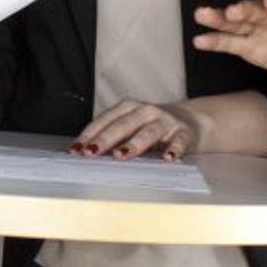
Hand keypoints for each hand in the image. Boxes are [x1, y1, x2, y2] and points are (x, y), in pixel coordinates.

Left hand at [70, 100, 199, 160]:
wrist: (188, 120)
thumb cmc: (151, 127)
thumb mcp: (131, 128)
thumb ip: (113, 138)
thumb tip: (87, 153)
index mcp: (127, 108)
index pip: (105, 120)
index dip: (90, 135)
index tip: (77, 149)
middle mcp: (145, 111)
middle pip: (123, 125)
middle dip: (106, 139)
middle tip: (92, 152)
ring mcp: (164, 120)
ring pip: (148, 132)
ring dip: (134, 144)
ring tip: (122, 154)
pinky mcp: (182, 132)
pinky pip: (178, 140)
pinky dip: (174, 149)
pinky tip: (168, 158)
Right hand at [192, 0, 266, 80]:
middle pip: (256, 4)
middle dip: (245, 7)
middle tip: (233, 11)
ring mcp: (260, 26)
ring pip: (236, 21)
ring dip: (220, 19)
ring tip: (202, 16)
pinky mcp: (252, 46)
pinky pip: (232, 43)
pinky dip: (216, 41)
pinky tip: (201, 40)